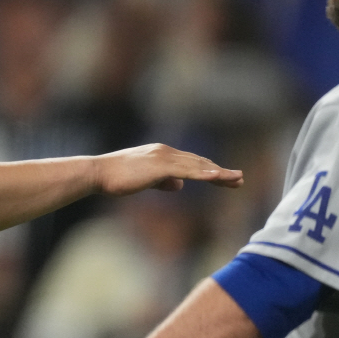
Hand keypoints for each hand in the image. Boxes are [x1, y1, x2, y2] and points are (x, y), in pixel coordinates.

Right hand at [93, 144, 241, 195]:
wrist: (98, 173)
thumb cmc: (117, 178)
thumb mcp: (145, 180)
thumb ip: (163, 181)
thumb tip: (180, 185)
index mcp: (163, 154)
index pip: (192, 163)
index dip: (210, 171)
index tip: (226, 179)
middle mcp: (166, 152)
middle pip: (200, 162)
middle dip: (221, 172)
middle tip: (239, 179)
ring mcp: (163, 157)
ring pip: (197, 166)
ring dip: (219, 173)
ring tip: (236, 179)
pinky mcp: (159, 166)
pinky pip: (186, 171)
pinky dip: (203, 174)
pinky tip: (217, 178)